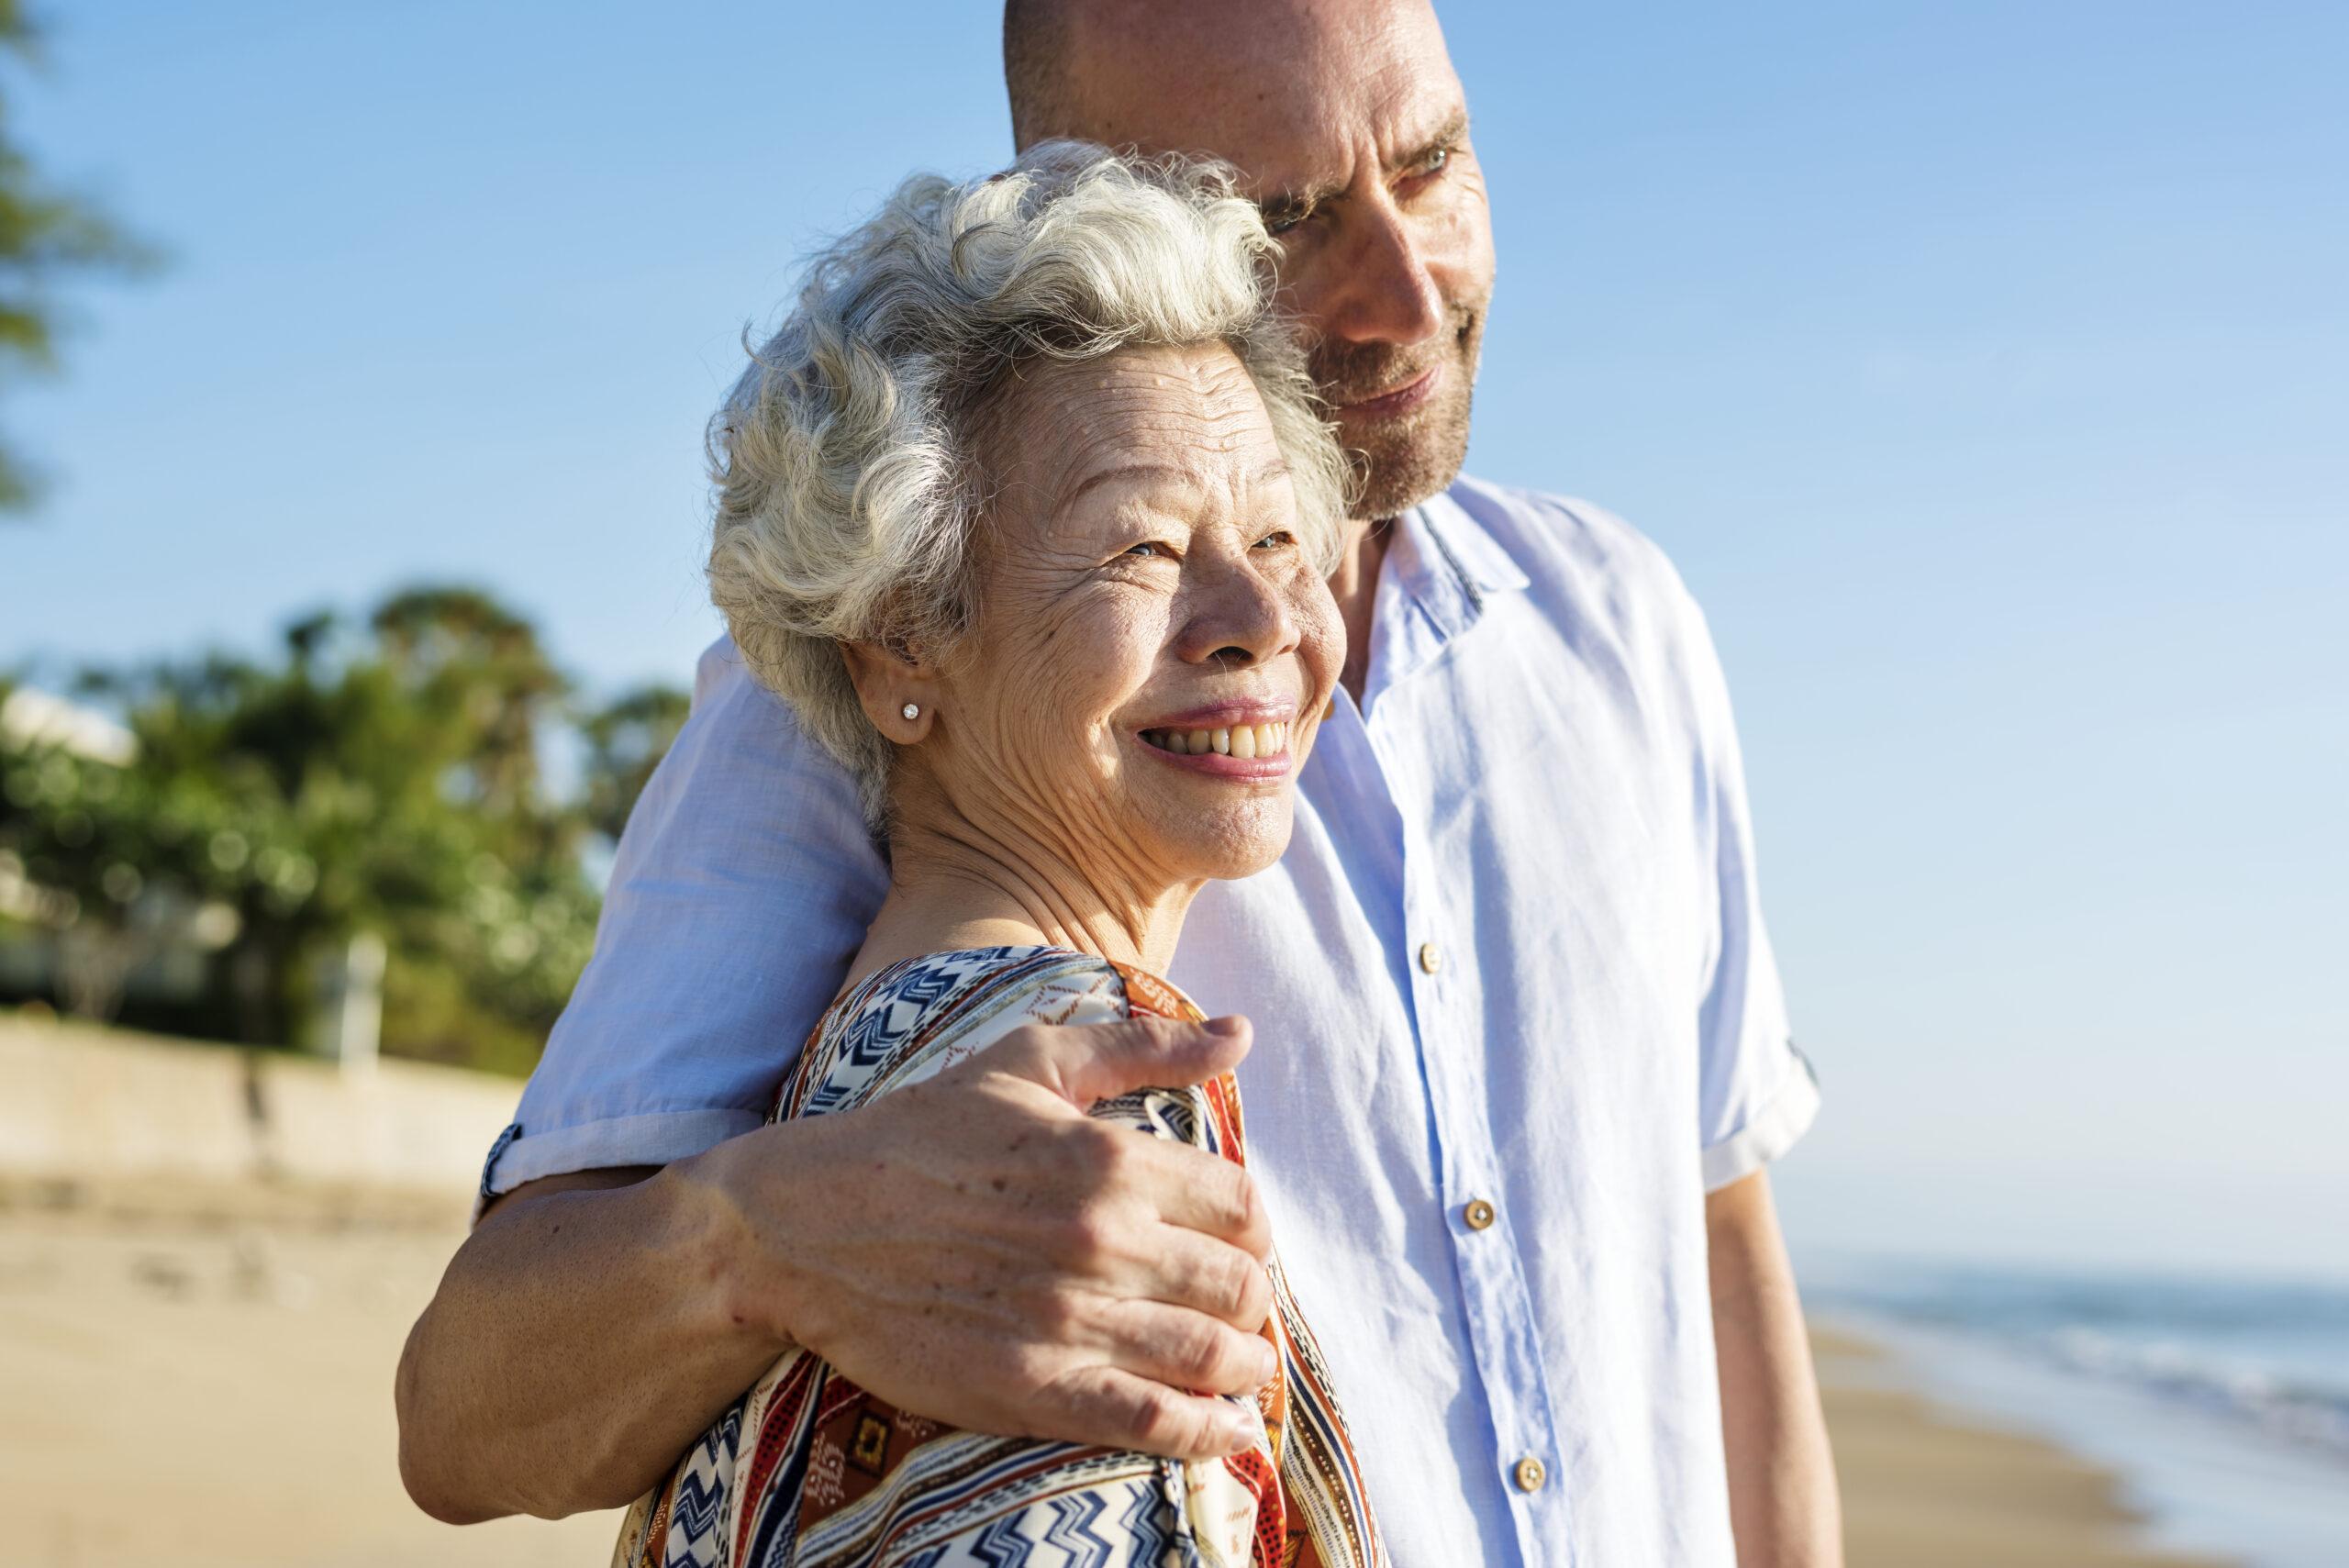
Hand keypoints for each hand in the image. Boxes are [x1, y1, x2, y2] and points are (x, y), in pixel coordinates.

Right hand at [677, 1012, 1278, 1459]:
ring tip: (1239, 1369)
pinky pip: (1153, 1422)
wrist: (804, 1225)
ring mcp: (1067, 1319)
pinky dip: (1207, 1433)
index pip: (1241, 1205)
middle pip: (1238, 1285)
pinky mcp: (1031, 1388)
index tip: (1235, 1241)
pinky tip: (1225, 1431)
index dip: (1253, 1228)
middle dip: (1254, 1300)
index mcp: (1108, 1157)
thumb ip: (1143, 1047)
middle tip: (1237, 1307)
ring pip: (1211, 1356)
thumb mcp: (1029, 1062)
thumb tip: (1241, 1032)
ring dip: (1243, 1369)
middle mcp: (1099, 1239)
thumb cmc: (921, 1132)